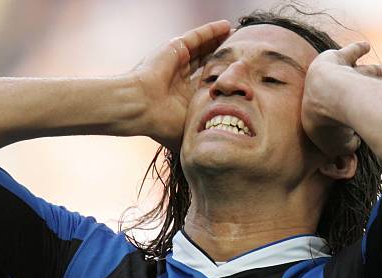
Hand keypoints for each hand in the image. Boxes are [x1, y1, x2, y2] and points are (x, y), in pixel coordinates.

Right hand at [124, 20, 230, 150]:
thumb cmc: (162, 123)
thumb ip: (201, 134)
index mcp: (182, 98)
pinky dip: (212, 30)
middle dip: (222, 61)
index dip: (222, 84)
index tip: (240, 84)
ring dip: (219, 43)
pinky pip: (197, 36)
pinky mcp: (175, 48)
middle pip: (206, 65)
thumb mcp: (188, 131)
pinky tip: (227, 26)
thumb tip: (217, 147)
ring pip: (203, 49)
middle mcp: (180, 78)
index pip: (207, 88)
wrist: (141, 107)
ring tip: (237, 37)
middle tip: (240, 56)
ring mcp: (177, 62)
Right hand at [301, 41, 381, 159]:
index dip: (348, 123)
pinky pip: (350, 52)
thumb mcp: (337, 145)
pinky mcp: (337, 58)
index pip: (336, 118)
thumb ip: (347, 144)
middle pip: (350, 93)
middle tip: (375, 94)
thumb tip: (357, 142)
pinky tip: (366, 46)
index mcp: (321, 114)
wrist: (326, 97)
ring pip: (357, 73)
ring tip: (381, 69)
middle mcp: (325, 93)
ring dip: (370, 71)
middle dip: (364, 94)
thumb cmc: (329, 125)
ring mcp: (333, 75)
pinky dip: (357, 49)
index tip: (358, 126)